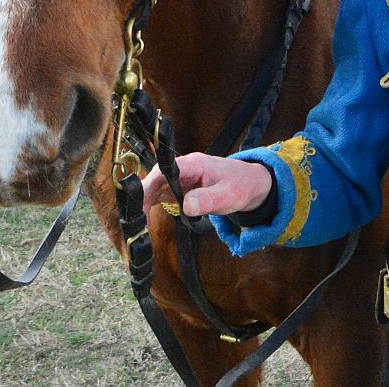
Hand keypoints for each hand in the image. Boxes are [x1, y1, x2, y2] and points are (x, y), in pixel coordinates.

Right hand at [141, 152, 271, 217]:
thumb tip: (187, 206)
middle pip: (156, 178)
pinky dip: (154, 205)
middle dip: (143, 196)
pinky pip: (164, 194)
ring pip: (157, 187)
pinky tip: (148, 218)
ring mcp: (183, 177)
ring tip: (139, 223)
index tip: (139, 201)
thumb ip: (208, 200)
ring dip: (146, 202)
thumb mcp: (228, 196)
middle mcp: (185, 168)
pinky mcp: (183, 187)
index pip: (165, 170)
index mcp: (194, 164)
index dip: (149, 184)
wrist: (252, 185)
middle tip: (136, 218)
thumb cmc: (241, 186)